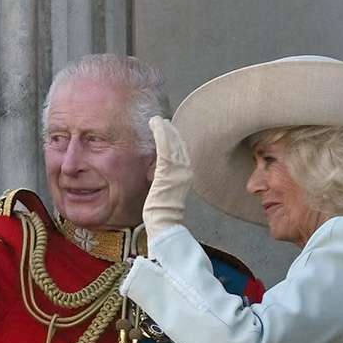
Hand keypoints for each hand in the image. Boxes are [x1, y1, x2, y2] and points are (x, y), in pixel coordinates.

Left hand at [143, 117, 193, 237]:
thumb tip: (157, 172)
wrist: (164, 222)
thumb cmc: (162, 211)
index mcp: (185, 176)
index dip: (175, 140)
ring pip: (172, 145)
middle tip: (163, 120)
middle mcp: (185, 171)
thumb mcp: (165, 190)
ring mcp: (177, 172)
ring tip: (157, 120)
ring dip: (165, 130)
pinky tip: (156, 127)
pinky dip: (161, 136)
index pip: (181, 153)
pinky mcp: (167, 173)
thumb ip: (165, 178)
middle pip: (178, 146)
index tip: (169, 129)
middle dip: (171, 132)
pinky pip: (164, 150)